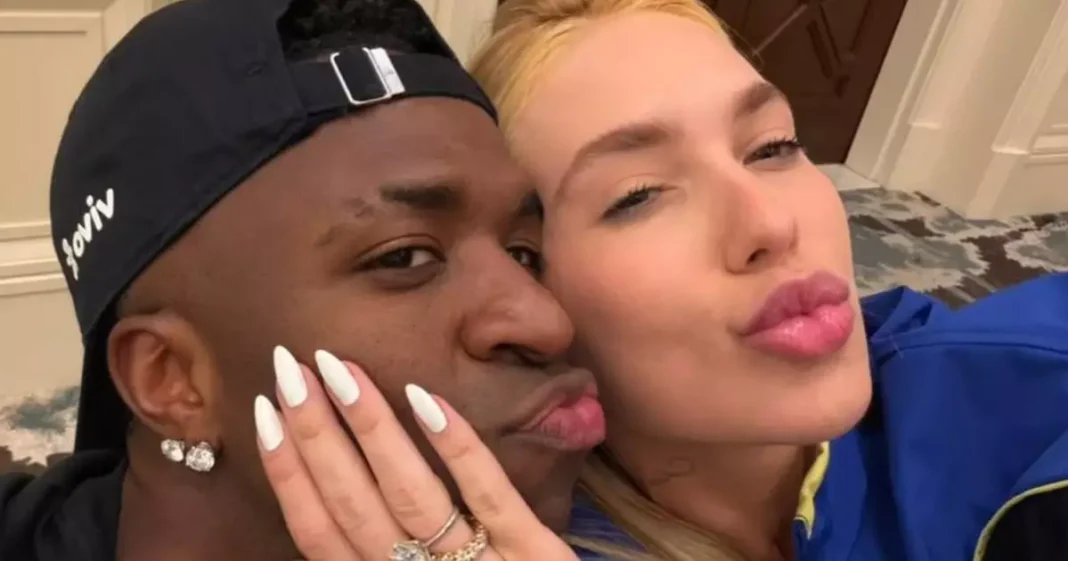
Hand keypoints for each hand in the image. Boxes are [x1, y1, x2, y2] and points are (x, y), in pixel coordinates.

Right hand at [254, 346, 579, 560]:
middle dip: (317, 434)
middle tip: (289, 367)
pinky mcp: (533, 555)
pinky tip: (425, 396)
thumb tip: (323, 497)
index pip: (320, 534)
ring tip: (341, 369)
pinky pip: (491, 496)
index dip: (289, 475)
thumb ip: (373, 555)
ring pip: (411, 494)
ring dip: (372, 428)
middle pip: (355, 506)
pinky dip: (456, 448)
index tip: (265, 413)